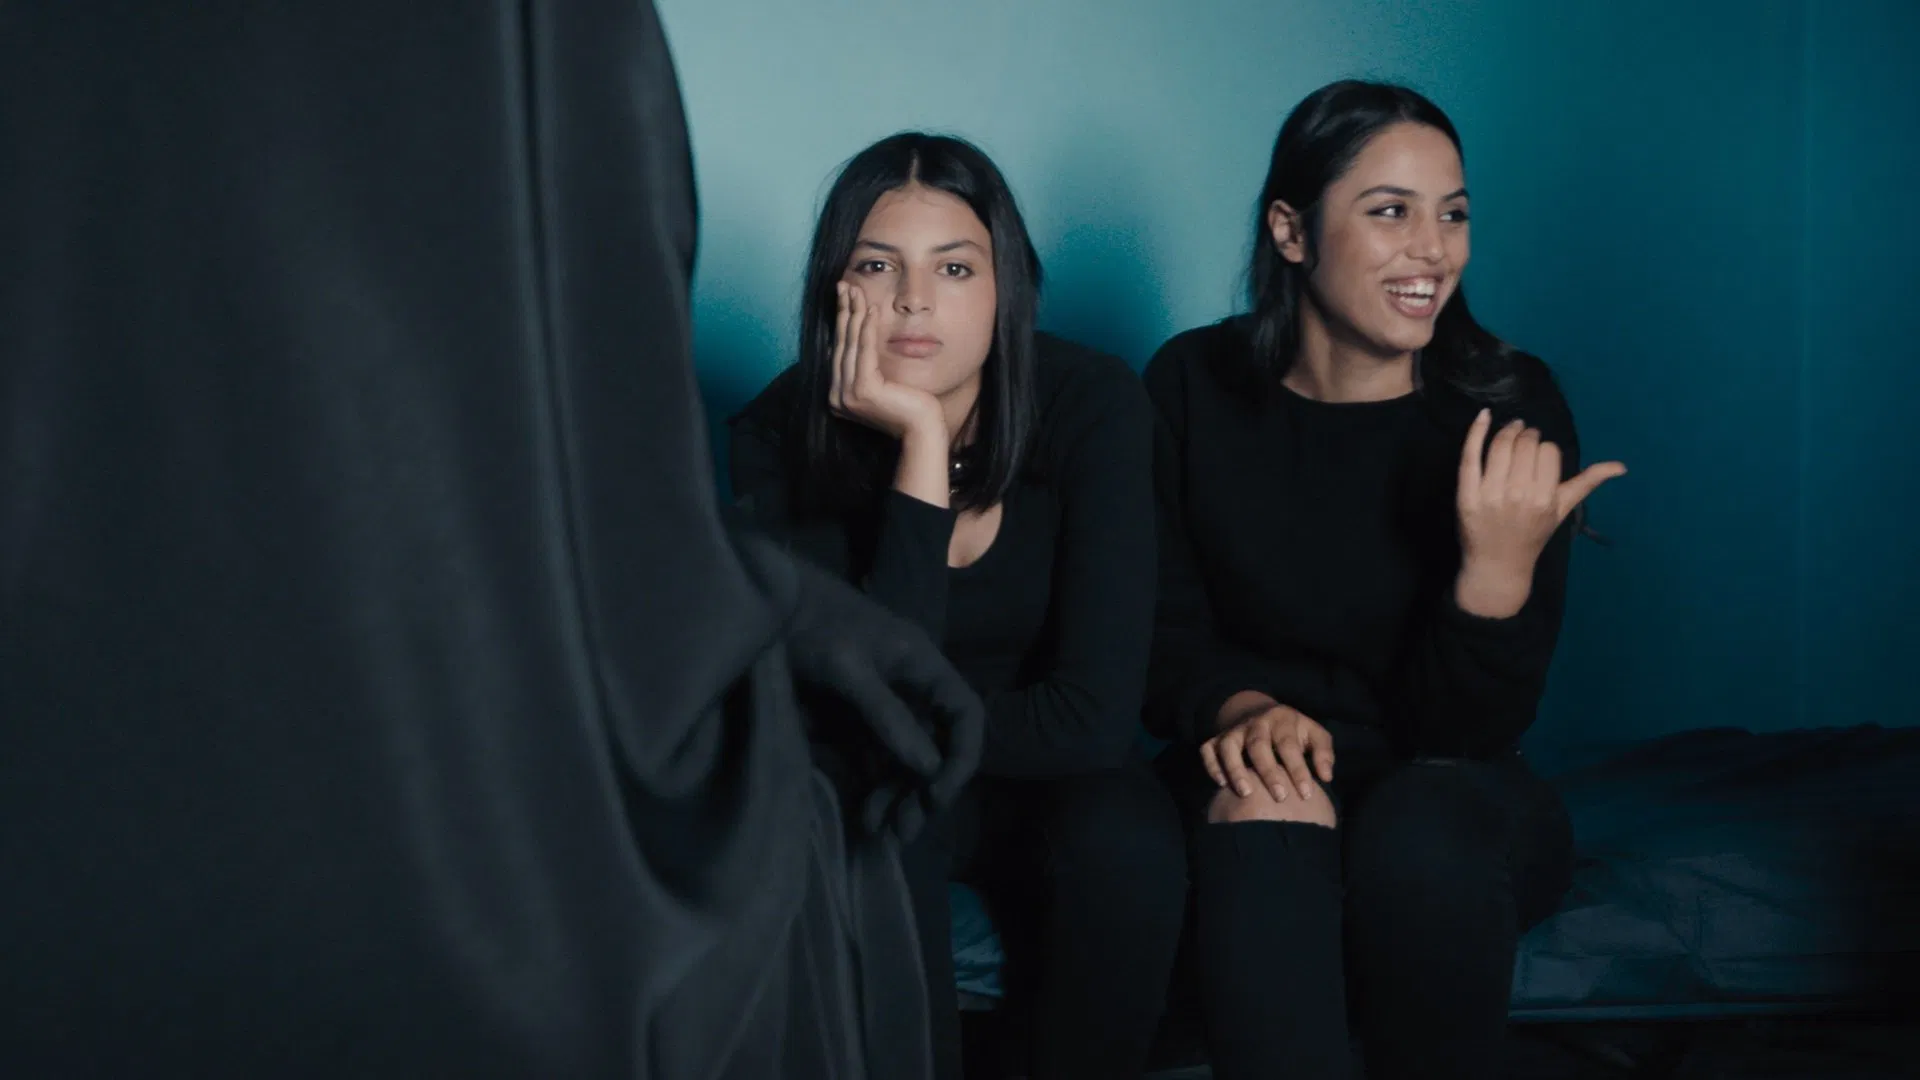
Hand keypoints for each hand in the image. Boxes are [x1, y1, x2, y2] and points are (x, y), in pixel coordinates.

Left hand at [735, 533, 982, 842]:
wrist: (763, 606)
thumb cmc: (810, 624)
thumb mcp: (847, 667)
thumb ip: (886, 715)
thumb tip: (928, 768)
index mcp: (922, 667)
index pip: (964, 716)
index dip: (960, 757)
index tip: (936, 794)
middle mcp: (909, 689)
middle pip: (934, 747)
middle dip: (924, 791)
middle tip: (905, 831)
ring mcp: (880, 707)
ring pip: (904, 761)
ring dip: (897, 797)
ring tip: (879, 831)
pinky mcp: (852, 722)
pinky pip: (873, 762)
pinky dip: (873, 789)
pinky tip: (865, 815)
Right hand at [828, 283, 944, 441]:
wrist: (922, 429)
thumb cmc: (908, 405)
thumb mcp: (882, 381)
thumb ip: (867, 366)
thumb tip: (860, 337)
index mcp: (838, 395)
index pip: (839, 350)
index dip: (841, 320)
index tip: (844, 296)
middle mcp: (837, 396)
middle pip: (841, 343)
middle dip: (843, 311)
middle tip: (844, 285)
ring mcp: (847, 395)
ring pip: (851, 344)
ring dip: (854, 313)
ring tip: (856, 290)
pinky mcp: (863, 391)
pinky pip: (865, 352)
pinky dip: (867, 328)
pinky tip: (870, 309)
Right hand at [1201, 703, 1334, 802]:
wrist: (1261, 712)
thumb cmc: (1293, 732)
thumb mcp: (1314, 734)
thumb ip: (1323, 753)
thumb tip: (1326, 776)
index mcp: (1282, 720)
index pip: (1289, 745)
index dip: (1298, 769)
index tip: (1306, 794)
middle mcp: (1256, 723)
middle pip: (1258, 745)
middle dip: (1268, 771)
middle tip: (1280, 797)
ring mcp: (1234, 730)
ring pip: (1228, 746)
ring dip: (1235, 769)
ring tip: (1246, 793)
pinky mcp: (1217, 739)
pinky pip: (1208, 750)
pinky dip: (1212, 766)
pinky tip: (1222, 785)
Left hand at [1456, 408, 1625, 583]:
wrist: (1498, 564)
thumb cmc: (1533, 535)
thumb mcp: (1562, 510)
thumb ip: (1587, 484)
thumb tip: (1621, 467)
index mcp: (1545, 498)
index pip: (1549, 452)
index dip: (1545, 447)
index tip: (1540, 451)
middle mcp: (1518, 495)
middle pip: (1525, 445)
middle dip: (1527, 435)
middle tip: (1525, 437)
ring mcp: (1489, 494)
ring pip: (1500, 446)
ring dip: (1507, 431)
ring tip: (1512, 429)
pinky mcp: (1466, 494)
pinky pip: (1470, 456)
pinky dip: (1475, 432)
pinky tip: (1484, 415)